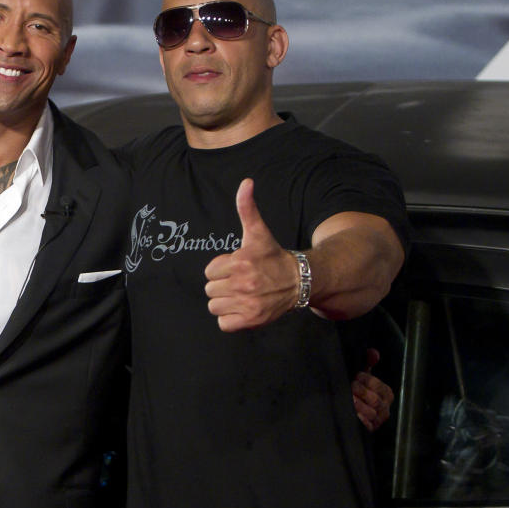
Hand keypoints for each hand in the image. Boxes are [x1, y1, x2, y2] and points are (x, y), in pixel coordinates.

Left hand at [204, 179, 299, 331]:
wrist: (299, 281)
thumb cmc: (273, 256)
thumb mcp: (258, 232)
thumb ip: (247, 208)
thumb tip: (246, 182)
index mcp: (240, 262)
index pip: (209, 272)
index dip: (221, 270)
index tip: (237, 268)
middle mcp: (243, 284)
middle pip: (210, 290)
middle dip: (222, 286)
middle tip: (240, 282)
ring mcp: (247, 304)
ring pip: (215, 307)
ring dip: (225, 302)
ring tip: (241, 295)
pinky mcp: (251, 320)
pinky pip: (224, 324)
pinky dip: (230, 319)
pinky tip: (243, 308)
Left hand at [352, 348, 393, 431]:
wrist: (349, 411)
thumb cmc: (359, 392)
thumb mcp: (364, 377)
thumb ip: (368, 363)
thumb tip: (373, 353)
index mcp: (386, 394)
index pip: (380, 386)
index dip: (367, 381)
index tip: (356, 377)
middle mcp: (384, 408)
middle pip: (375, 400)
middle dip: (361, 392)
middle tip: (350, 386)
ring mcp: (377, 421)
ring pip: (371, 413)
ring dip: (358, 405)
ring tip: (349, 399)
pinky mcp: (368, 430)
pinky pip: (366, 426)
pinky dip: (360, 419)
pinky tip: (352, 413)